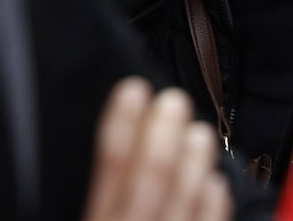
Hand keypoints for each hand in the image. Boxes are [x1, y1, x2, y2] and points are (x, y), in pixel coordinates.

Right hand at [84, 79, 231, 220]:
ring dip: (195, 161)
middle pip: (154, 176)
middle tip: (174, 101)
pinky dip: (213, 202)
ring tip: (199, 133)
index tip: (134, 90)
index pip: (110, 166)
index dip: (123, 124)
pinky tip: (214, 182)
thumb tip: (78, 158)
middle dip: (165, 133)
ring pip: (187, 198)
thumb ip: (95, 191)